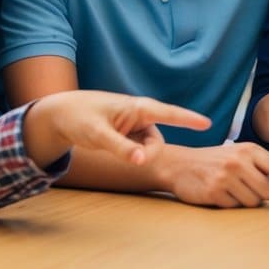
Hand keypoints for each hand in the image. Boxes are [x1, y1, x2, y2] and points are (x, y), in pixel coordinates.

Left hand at [25, 91, 210, 168]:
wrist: (59, 114)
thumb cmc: (78, 118)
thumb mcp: (98, 134)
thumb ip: (121, 148)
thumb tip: (142, 161)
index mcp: (138, 107)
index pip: (171, 113)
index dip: (190, 120)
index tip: (209, 124)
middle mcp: (140, 114)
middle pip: (158, 141)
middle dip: (149, 154)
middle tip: (132, 161)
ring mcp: (134, 124)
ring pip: (148, 146)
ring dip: (136, 154)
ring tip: (110, 148)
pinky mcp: (127, 132)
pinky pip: (139, 147)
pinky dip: (132, 153)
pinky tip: (115, 150)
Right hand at [159, 143, 268, 206]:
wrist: (179, 164)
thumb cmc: (214, 160)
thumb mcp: (238, 154)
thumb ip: (260, 165)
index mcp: (250, 149)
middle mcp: (240, 161)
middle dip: (262, 193)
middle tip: (247, 186)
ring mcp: (227, 176)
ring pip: (254, 202)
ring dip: (245, 200)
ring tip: (231, 188)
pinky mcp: (215, 192)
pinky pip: (236, 207)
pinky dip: (230, 204)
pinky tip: (219, 193)